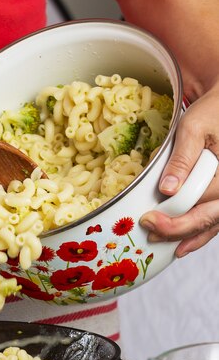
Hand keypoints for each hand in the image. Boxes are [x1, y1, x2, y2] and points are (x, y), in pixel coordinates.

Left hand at [140, 84, 218, 256]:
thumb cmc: (211, 113)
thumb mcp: (193, 128)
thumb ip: (182, 158)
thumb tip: (168, 188)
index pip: (202, 199)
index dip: (175, 214)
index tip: (148, 218)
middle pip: (209, 217)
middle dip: (178, 229)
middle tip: (150, 232)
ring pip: (213, 222)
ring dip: (188, 236)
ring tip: (162, 243)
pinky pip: (215, 220)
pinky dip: (199, 234)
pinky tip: (182, 246)